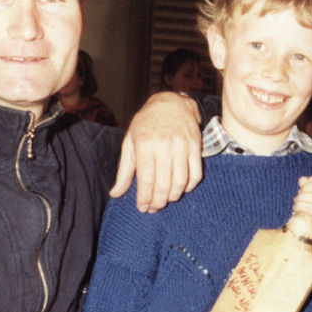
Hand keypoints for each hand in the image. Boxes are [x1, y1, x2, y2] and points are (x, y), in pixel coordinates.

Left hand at [109, 91, 202, 210]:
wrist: (172, 103)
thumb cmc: (147, 124)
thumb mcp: (130, 142)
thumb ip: (124, 170)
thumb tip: (115, 193)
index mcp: (145, 145)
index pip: (146, 180)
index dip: (145, 198)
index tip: (143, 207)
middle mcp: (164, 146)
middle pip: (163, 185)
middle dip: (158, 202)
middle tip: (154, 208)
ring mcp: (182, 147)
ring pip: (180, 183)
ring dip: (172, 197)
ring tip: (165, 200)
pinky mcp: (195, 148)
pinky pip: (195, 175)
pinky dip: (189, 187)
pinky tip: (181, 189)